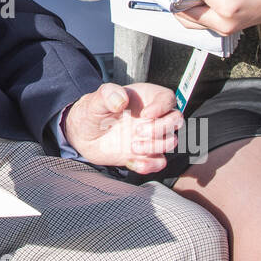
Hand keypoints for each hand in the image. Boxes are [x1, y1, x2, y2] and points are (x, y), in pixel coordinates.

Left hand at [62, 82, 182, 173]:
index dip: (162, 107)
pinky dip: (149, 166)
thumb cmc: (93, 112)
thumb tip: (121, 100)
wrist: (83, 136)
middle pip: (176, 120)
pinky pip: (159, 162)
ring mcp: (151, 137)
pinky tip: (131, 162)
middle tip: (138, 131)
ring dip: (154, 146)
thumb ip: (107, 95)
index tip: (145, 114)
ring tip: (132, 146)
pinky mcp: (146, 155)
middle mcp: (153, 117)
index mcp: (145, 98)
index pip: (168, 98)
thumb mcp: (96, 100)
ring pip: (171, 141)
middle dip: (161, 128)